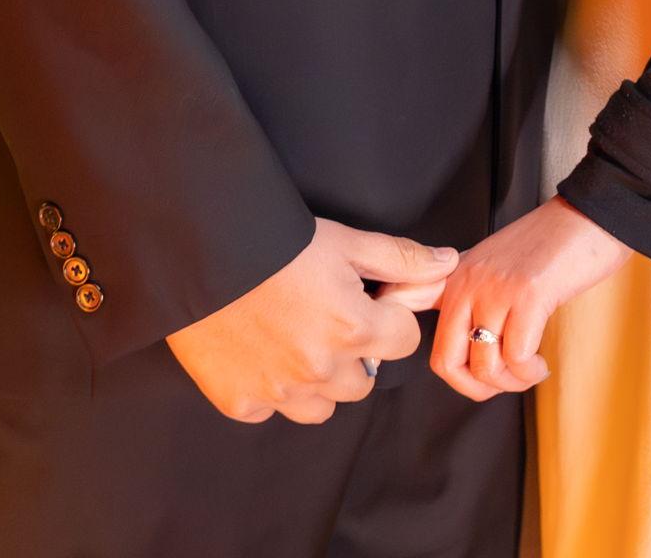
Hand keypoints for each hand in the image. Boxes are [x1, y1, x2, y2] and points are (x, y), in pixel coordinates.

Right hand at [166, 217, 456, 424]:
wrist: (202, 249)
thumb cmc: (278, 242)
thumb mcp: (347, 240)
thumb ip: (402, 259)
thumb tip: (447, 265)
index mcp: (354, 329)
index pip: (403, 341)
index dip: (390, 316)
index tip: (368, 299)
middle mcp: (320, 370)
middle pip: (365, 380)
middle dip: (358, 352)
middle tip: (329, 317)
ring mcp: (279, 391)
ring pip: (323, 406)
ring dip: (321, 379)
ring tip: (298, 337)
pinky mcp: (240, 403)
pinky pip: (273, 410)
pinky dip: (273, 388)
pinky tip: (262, 350)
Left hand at [419, 197, 632, 402]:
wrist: (591, 214)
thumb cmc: (551, 243)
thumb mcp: (495, 262)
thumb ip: (469, 290)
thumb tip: (455, 329)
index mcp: (457, 274)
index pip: (405, 303)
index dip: (396, 333)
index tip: (410, 356)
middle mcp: (469, 281)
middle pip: (446, 361)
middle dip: (475, 387)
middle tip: (500, 381)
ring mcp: (497, 288)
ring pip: (486, 367)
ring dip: (512, 383)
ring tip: (529, 369)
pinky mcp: (529, 295)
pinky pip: (518, 358)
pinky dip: (531, 372)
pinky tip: (541, 362)